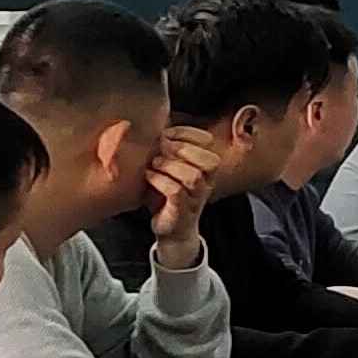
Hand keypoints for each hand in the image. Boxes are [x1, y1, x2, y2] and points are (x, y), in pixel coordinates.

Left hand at [147, 124, 227, 251]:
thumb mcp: (170, 168)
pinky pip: (175, 191)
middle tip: (160, 148)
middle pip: (208, 160)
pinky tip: (149, 176)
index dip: (186, 133)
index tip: (166, 133)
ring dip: (170, 166)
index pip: (207, 143)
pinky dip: (160, 180)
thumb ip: (168, 149)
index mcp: (207, 169)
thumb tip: (156, 126)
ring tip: (154, 164)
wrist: (172, 231)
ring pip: (192, 176)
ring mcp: (196, 199)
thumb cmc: (169, 197)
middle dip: (182, 149)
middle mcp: (206, 184)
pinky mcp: (181, 212)